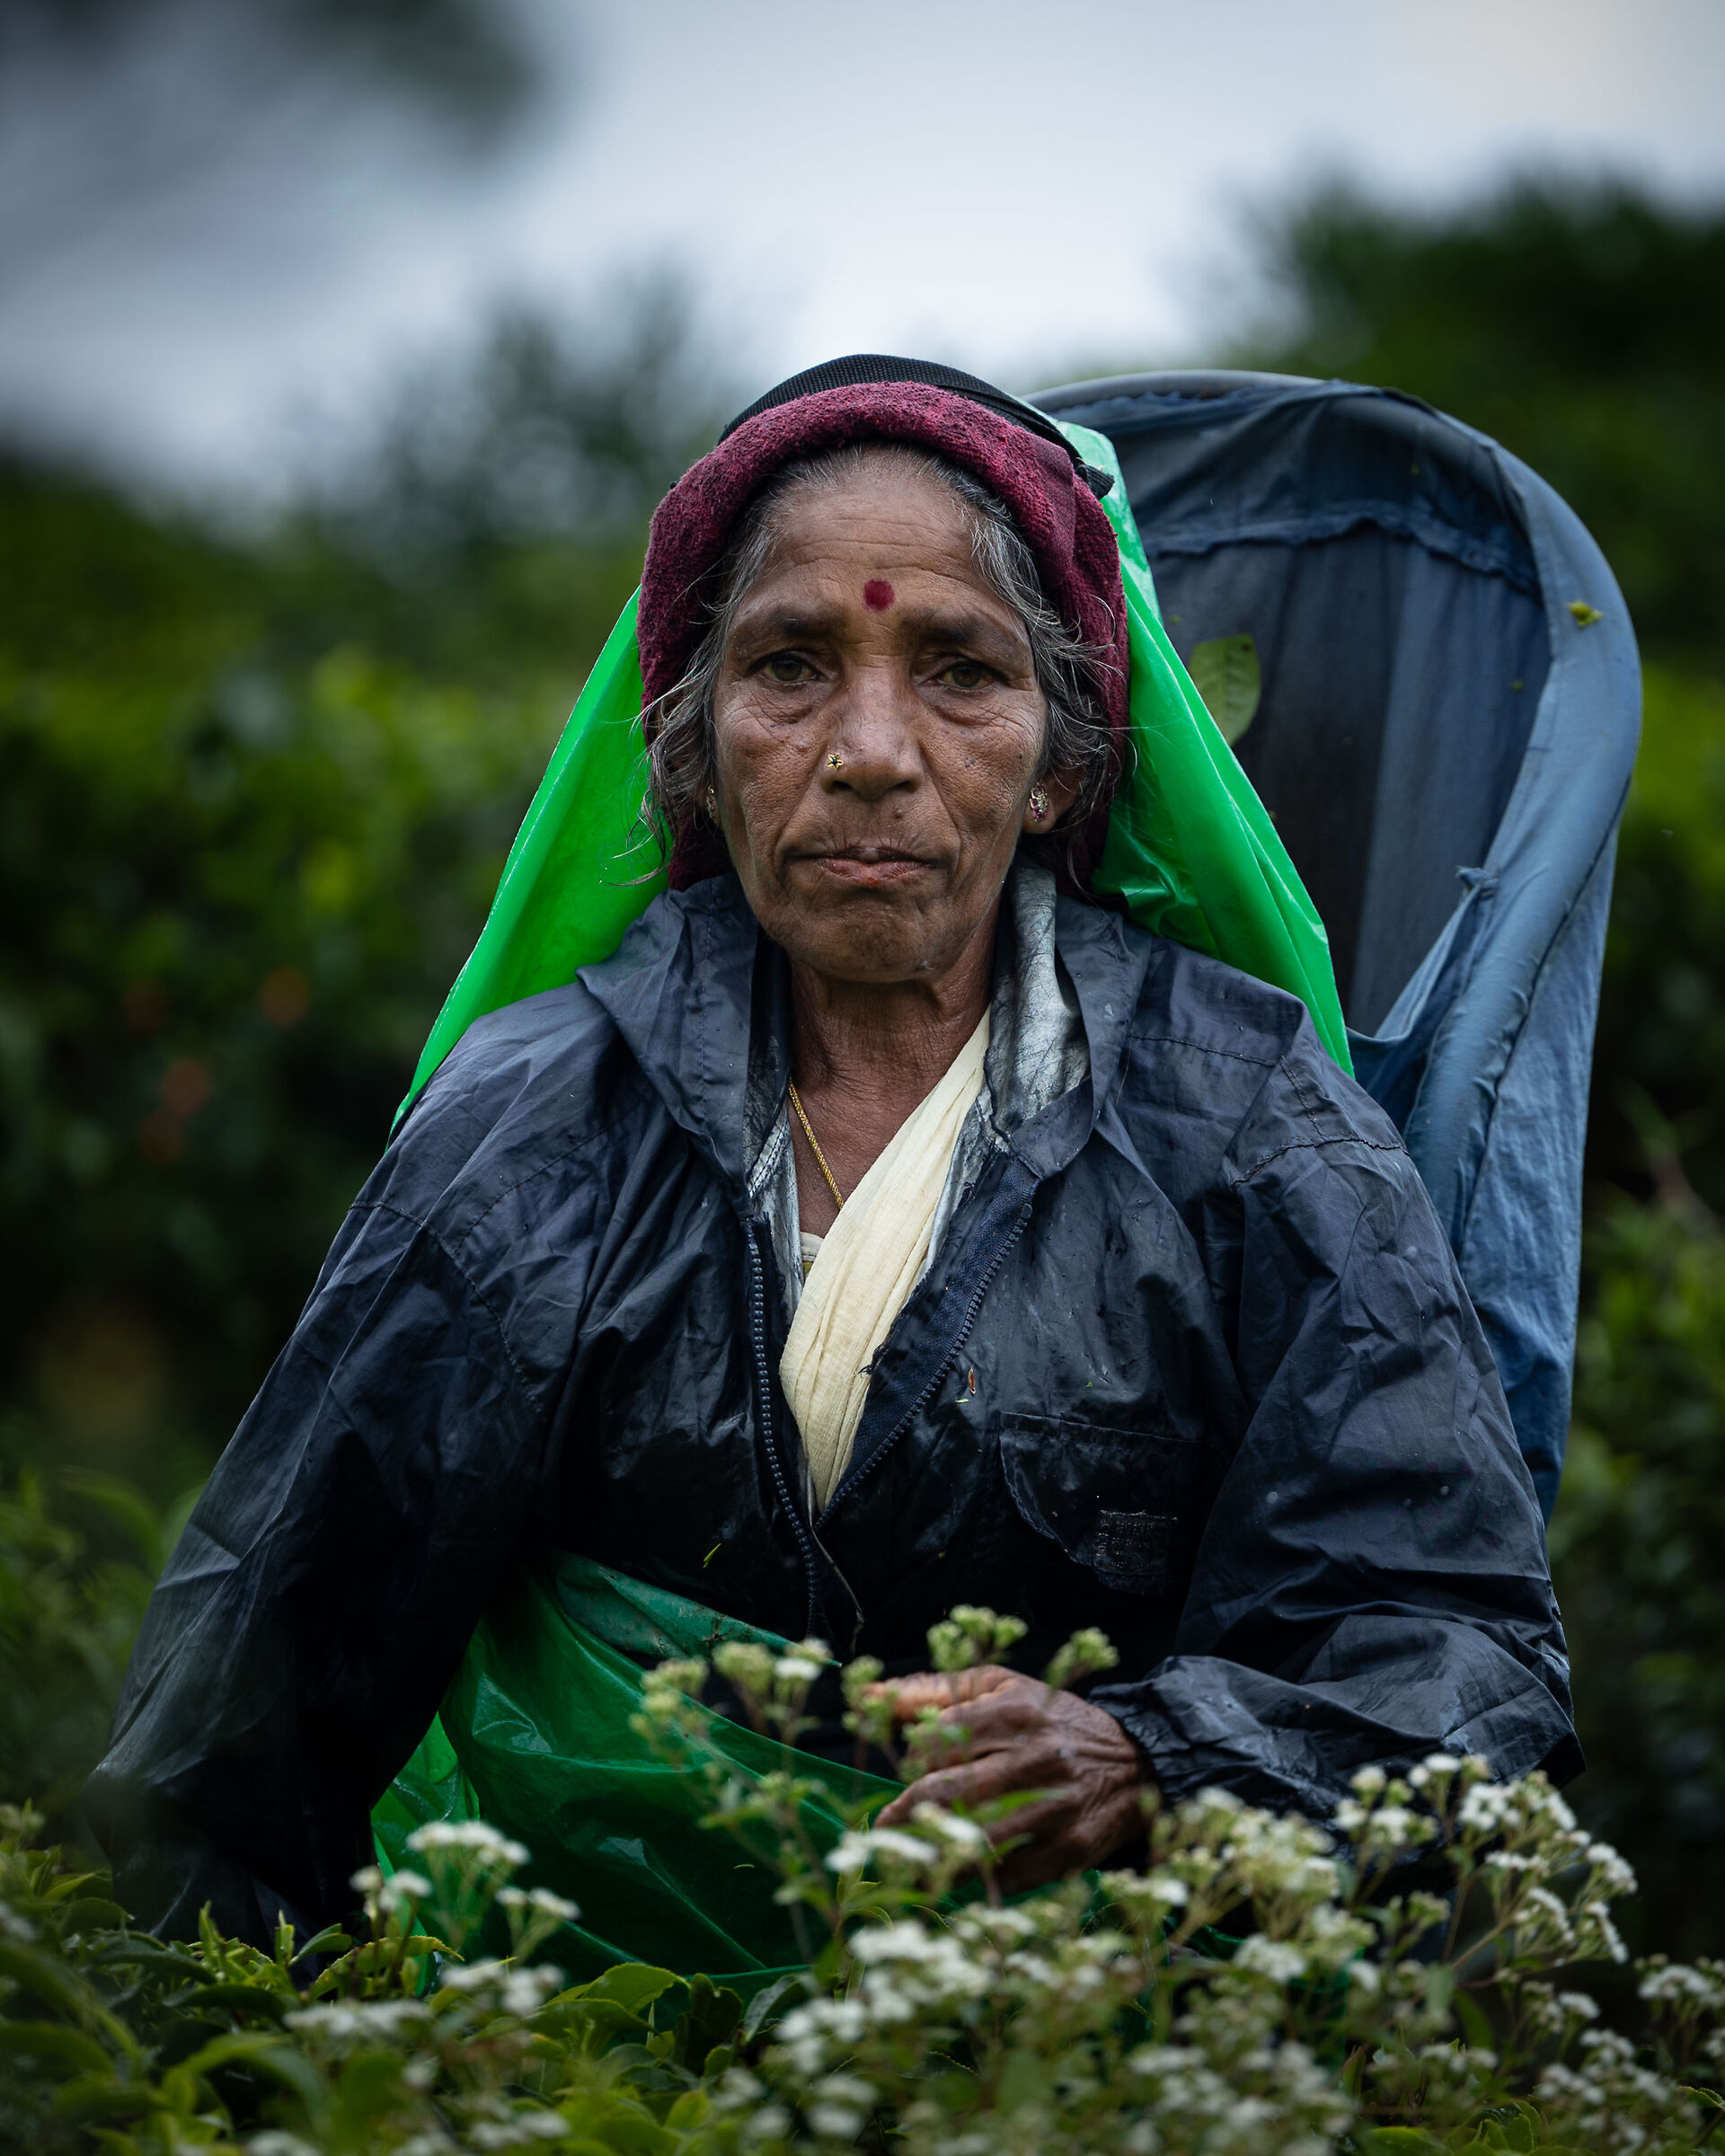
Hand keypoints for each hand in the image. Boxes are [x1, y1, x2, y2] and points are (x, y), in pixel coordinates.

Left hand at [872, 1664, 1148, 1890]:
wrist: (1136, 1761)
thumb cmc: (1051, 1719)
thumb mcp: (1000, 1688)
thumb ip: (930, 1691)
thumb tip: (865, 1698)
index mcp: (1015, 1712)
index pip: (937, 1740)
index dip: (911, 1760)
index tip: (905, 1771)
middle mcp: (1036, 1759)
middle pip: (950, 1794)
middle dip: (906, 1816)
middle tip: (882, 1828)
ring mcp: (1055, 1810)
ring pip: (976, 1843)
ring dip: (934, 1856)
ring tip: (908, 1862)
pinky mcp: (1070, 1852)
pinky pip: (1008, 1878)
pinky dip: (978, 1881)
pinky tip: (960, 1875)